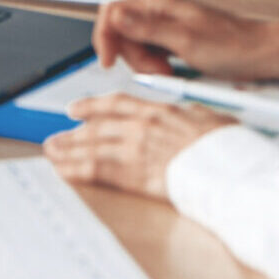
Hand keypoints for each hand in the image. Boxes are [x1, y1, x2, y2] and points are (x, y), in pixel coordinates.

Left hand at [44, 95, 227, 198]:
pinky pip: (98, 171)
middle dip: (74, 133)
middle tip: (55, 137)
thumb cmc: (224, 145)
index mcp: (158, 110)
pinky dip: (77, 170)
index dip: (93, 105)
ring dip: (68, 150)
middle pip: (99, 127)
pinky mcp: (136, 175)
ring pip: (93, 147)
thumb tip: (190, 115)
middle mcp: (142, 126)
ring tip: (51, 153)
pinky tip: (63, 171)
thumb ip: (190, 116)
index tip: (76, 108)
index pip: (116, 104)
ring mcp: (137, 149)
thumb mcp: (209, 118)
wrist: (226, 167)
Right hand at [91, 0, 278, 79]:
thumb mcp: (185, 41)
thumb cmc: (230, 46)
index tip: (107, 60)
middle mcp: (160, 9)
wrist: (258, 55)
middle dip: (132, 56)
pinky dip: (155, 67)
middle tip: (155, 72)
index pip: (113, 10)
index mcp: (160, 3)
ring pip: (135, 44)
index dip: (105, 35)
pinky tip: (170, 73)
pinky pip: (150, 52)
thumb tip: (116, 17)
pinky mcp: (173, 39)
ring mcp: (166, 24)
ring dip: (144, 64)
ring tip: (168, 73)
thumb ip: (147, 29)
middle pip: (122, 31)